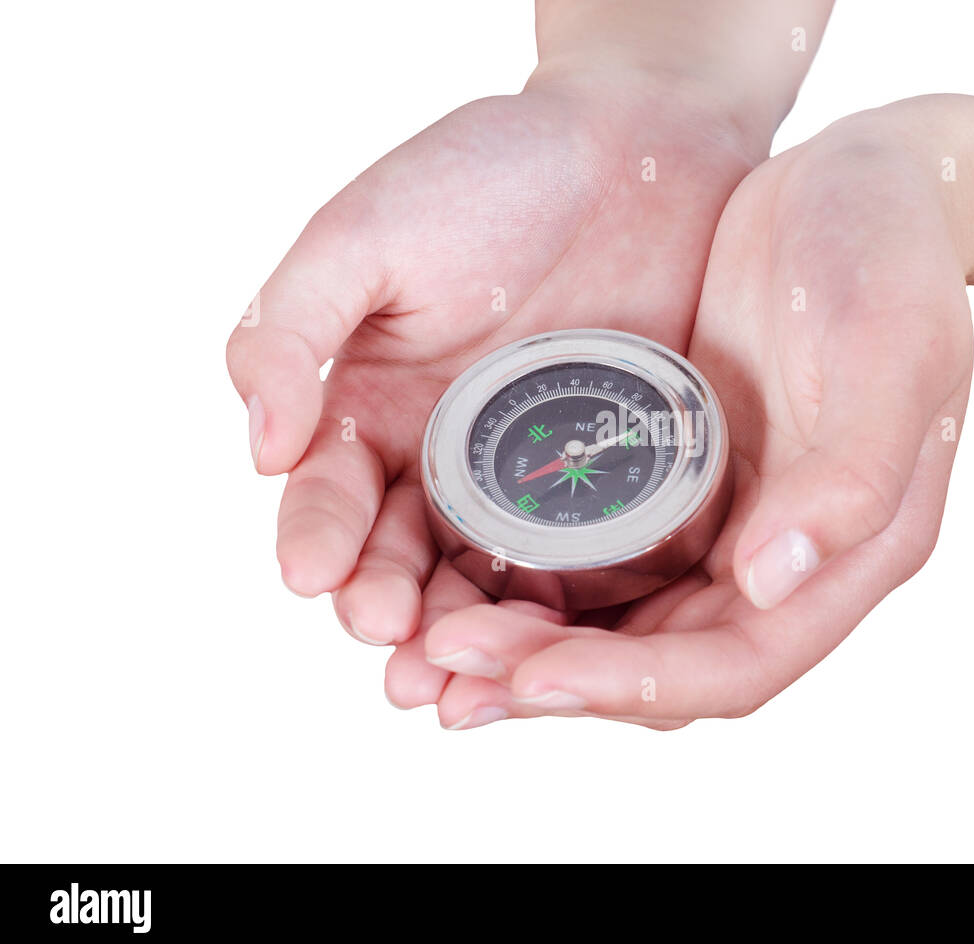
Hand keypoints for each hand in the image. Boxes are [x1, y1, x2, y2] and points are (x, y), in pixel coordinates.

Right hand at [226, 71, 761, 683]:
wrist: (640, 147)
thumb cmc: (492, 173)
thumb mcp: (365, 235)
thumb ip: (290, 331)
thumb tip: (257, 450)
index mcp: (372, 409)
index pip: (330, 498)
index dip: (319, 543)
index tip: (320, 582)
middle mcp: (443, 461)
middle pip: (404, 562)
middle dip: (392, 615)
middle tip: (398, 665)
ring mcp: (530, 482)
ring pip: (487, 584)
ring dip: (468, 641)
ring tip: (459, 689)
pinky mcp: (613, 488)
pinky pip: (583, 565)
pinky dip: (562, 616)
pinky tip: (557, 652)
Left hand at [419, 98, 973, 727]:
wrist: (861, 184)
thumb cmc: (889, 259)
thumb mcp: (888, 352)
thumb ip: (851, 475)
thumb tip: (771, 582)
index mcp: (851, 552)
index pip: (738, 663)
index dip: (635, 685)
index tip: (530, 680)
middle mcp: (785, 559)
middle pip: (664, 662)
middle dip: (558, 678)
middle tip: (447, 663)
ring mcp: (728, 521)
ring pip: (624, 624)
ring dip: (533, 647)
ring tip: (435, 645)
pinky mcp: (681, 478)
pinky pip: (604, 556)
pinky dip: (538, 580)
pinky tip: (461, 573)